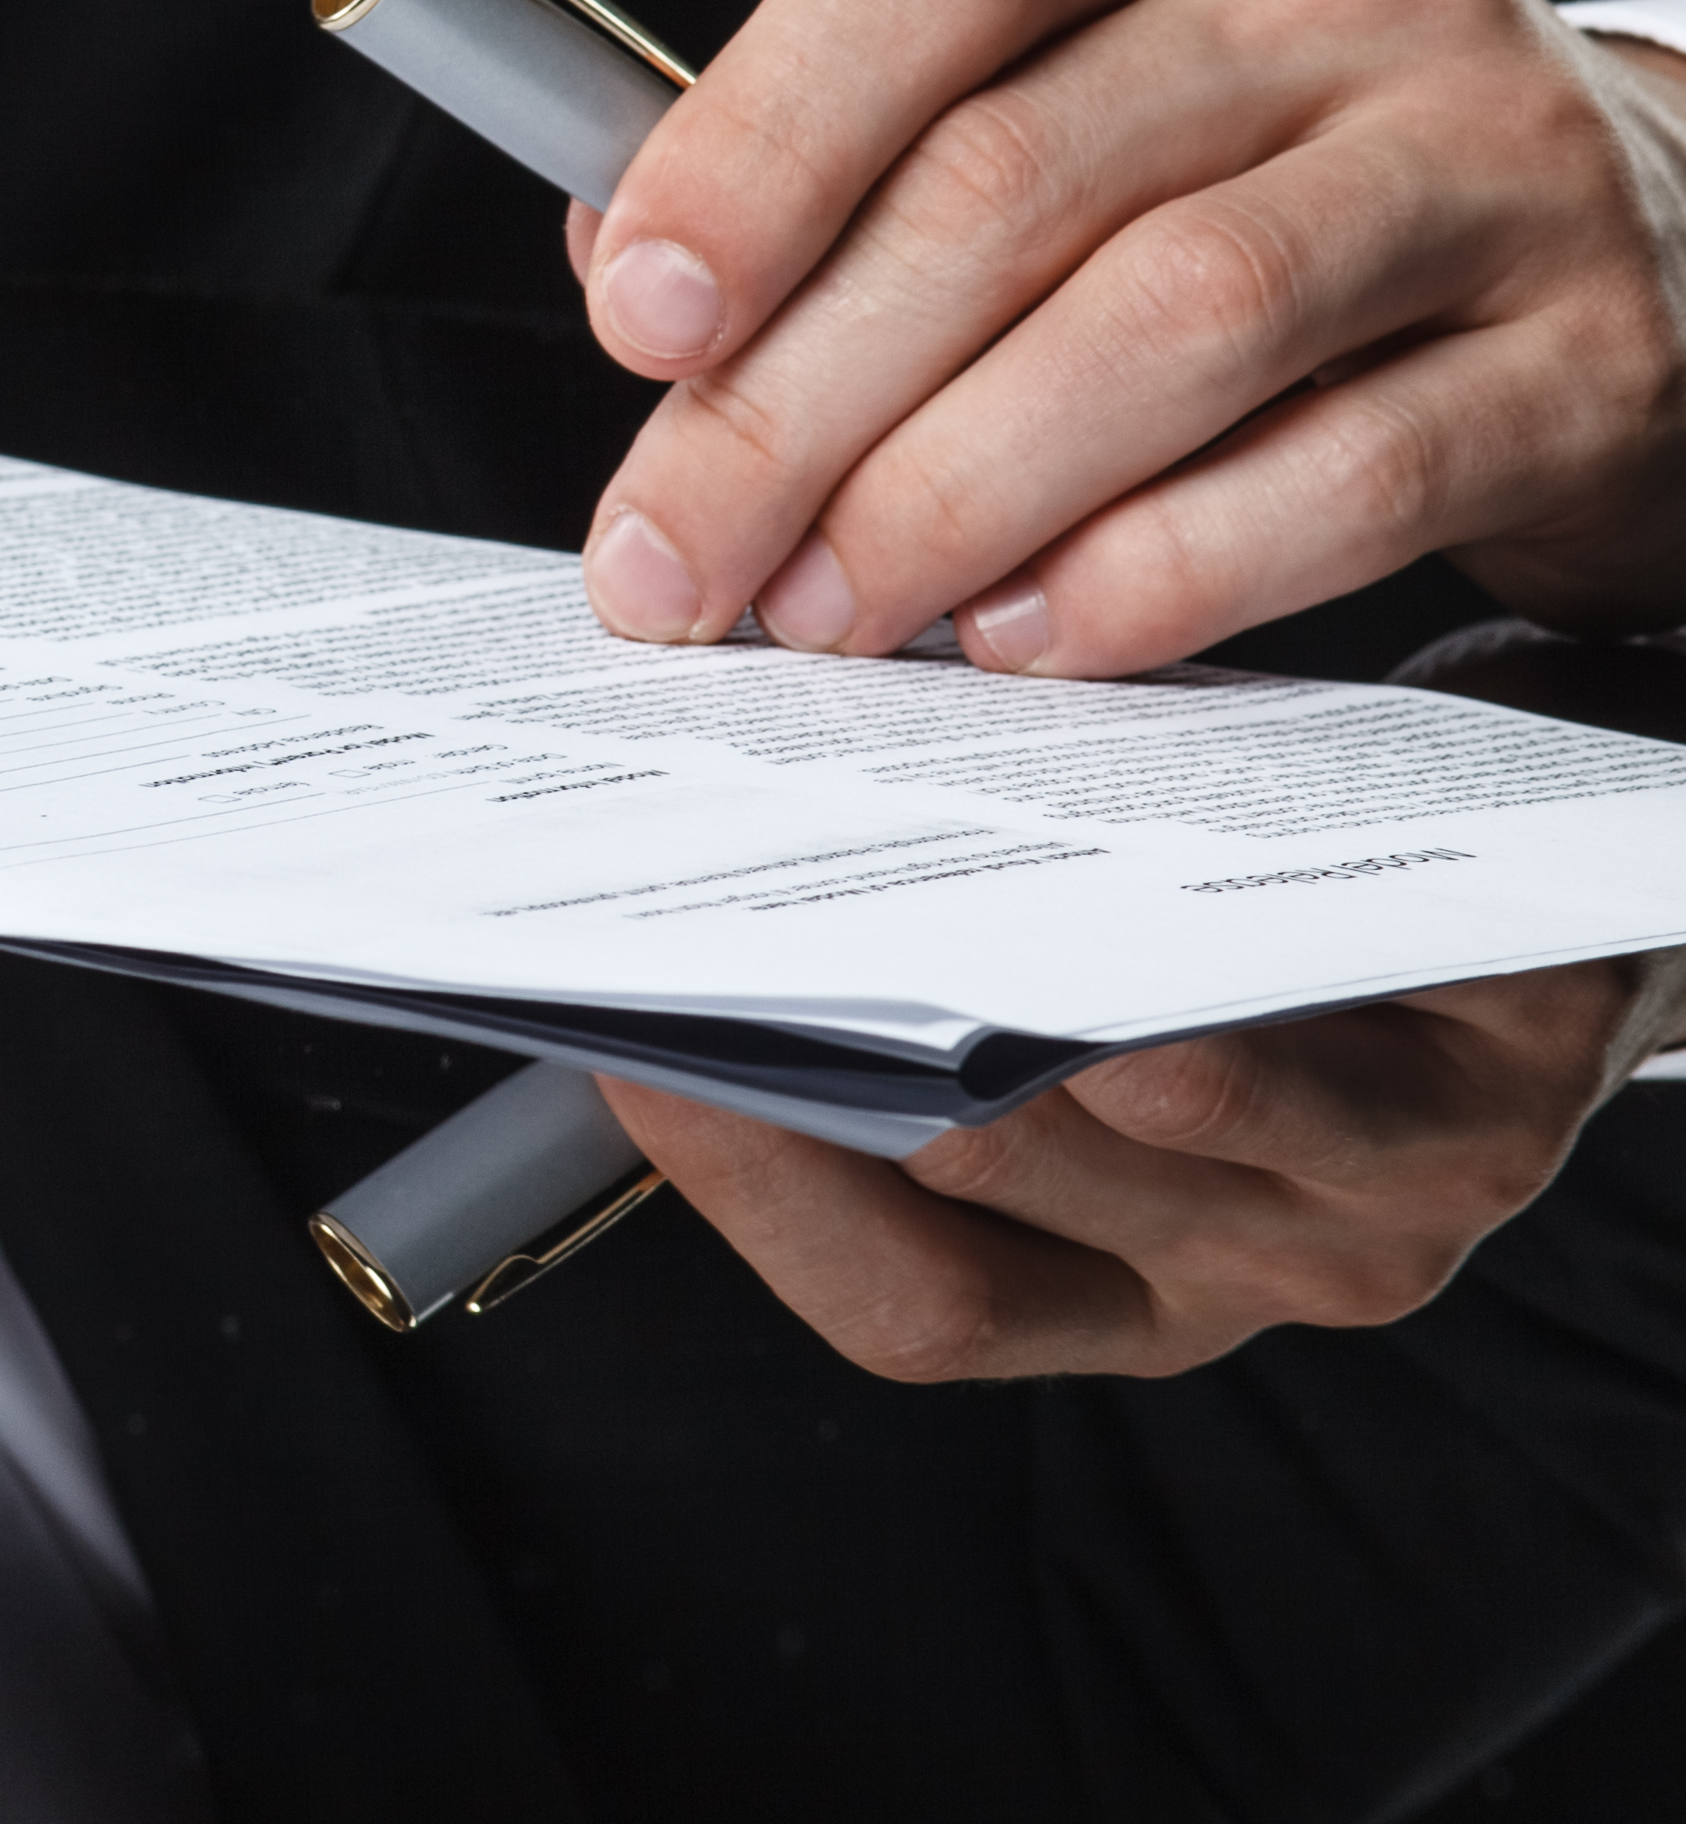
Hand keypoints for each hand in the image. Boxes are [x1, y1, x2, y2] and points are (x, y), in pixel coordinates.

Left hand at [568, 0, 1685, 676]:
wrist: (1639, 246)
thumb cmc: (1268, 169)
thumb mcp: (1071, 91)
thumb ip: (849, 154)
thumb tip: (633, 270)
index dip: (757, 141)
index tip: (639, 317)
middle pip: (1011, 179)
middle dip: (795, 401)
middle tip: (679, 555)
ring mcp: (1492, 156)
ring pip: (1169, 322)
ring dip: (949, 495)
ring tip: (824, 608)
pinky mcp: (1590, 353)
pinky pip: (1344, 473)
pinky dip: (1152, 574)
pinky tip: (1024, 630)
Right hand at [603, 948, 1685, 1377]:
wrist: (1534, 882)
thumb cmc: (1275, 939)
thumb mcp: (1097, 1024)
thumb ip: (928, 1022)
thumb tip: (674, 950)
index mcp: (1123, 1292)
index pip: (905, 1307)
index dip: (754, 1186)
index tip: (636, 1049)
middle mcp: (1255, 1276)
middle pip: (998, 1194)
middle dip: (839, 1051)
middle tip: (723, 918)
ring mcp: (1398, 1199)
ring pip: (1158, 1117)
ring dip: (1017, 1003)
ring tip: (907, 895)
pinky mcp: (1518, 1082)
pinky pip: (1341, 1036)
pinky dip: (1213, 959)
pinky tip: (1128, 864)